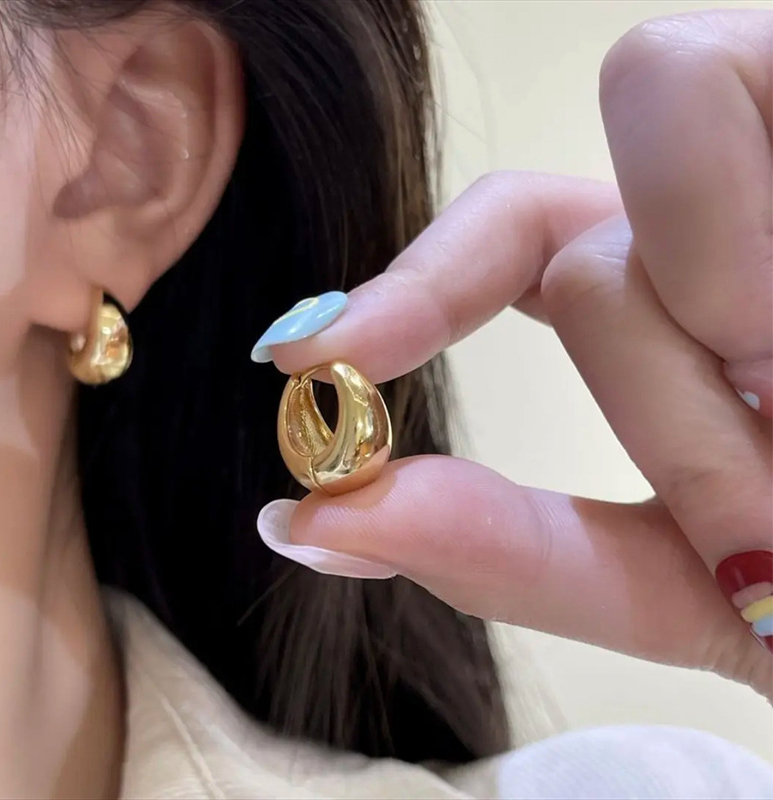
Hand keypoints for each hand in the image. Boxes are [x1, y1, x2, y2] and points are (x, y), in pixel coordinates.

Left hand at [260, 10, 772, 696]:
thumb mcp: (696, 590)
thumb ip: (505, 551)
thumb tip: (306, 522)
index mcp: (688, 290)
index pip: (509, 246)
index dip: (407, 293)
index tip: (307, 353)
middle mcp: (735, 205)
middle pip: (590, 255)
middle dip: (672, 402)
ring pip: (653, 168)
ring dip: (726, 318)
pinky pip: (730, 93)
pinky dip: (755, 253)